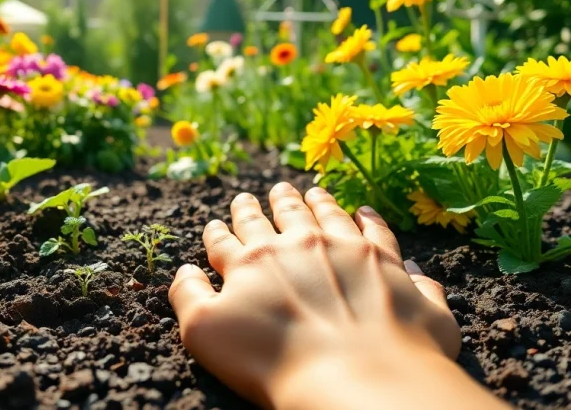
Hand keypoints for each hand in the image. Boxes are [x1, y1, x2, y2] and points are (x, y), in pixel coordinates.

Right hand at [169, 183, 504, 409]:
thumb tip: (184, 269)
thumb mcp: (205, 334)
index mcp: (252, 261)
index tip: (217, 223)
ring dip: (314, 202)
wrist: (356, 378)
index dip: (219, 231)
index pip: (228, 240)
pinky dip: (369, 219)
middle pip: (276, 218)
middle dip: (265, 205)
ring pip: (325, 214)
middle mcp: (297, 244)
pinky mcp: (386, 262)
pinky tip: (365, 212)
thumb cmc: (273, 363)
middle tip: (265, 192)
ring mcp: (345, 249)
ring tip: (309, 191)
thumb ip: (188, 295)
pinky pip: (376, 230)